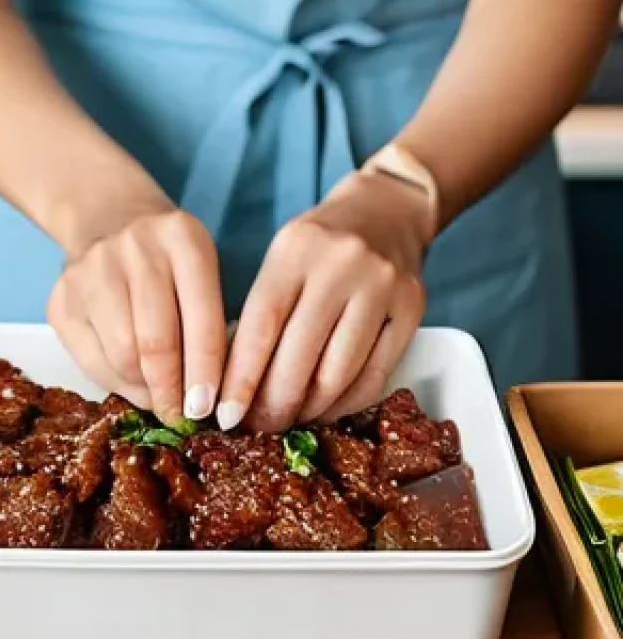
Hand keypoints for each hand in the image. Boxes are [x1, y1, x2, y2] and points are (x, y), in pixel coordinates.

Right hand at [47, 197, 226, 424]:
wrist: (107, 217)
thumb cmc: (166, 258)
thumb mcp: (199, 271)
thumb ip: (207, 322)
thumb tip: (204, 399)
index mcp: (182, 239)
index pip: (201, 320)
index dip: (205, 373)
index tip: (207, 409)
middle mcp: (134, 250)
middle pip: (155, 344)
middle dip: (171, 391)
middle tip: (180, 414)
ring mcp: (90, 273)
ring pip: (122, 357)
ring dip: (144, 390)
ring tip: (157, 396)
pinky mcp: (60, 300)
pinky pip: (90, 360)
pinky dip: (115, 382)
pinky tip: (130, 380)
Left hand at [218, 171, 432, 432]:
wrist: (388, 210)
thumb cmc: (319, 245)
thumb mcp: (282, 262)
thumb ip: (259, 315)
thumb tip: (233, 387)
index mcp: (295, 250)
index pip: (261, 326)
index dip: (241, 378)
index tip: (225, 415)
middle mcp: (341, 265)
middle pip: (300, 357)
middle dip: (273, 404)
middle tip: (257, 428)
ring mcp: (381, 287)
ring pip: (338, 374)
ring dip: (309, 410)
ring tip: (289, 420)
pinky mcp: (413, 309)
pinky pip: (375, 376)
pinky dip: (345, 403)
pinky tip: (325, 410)